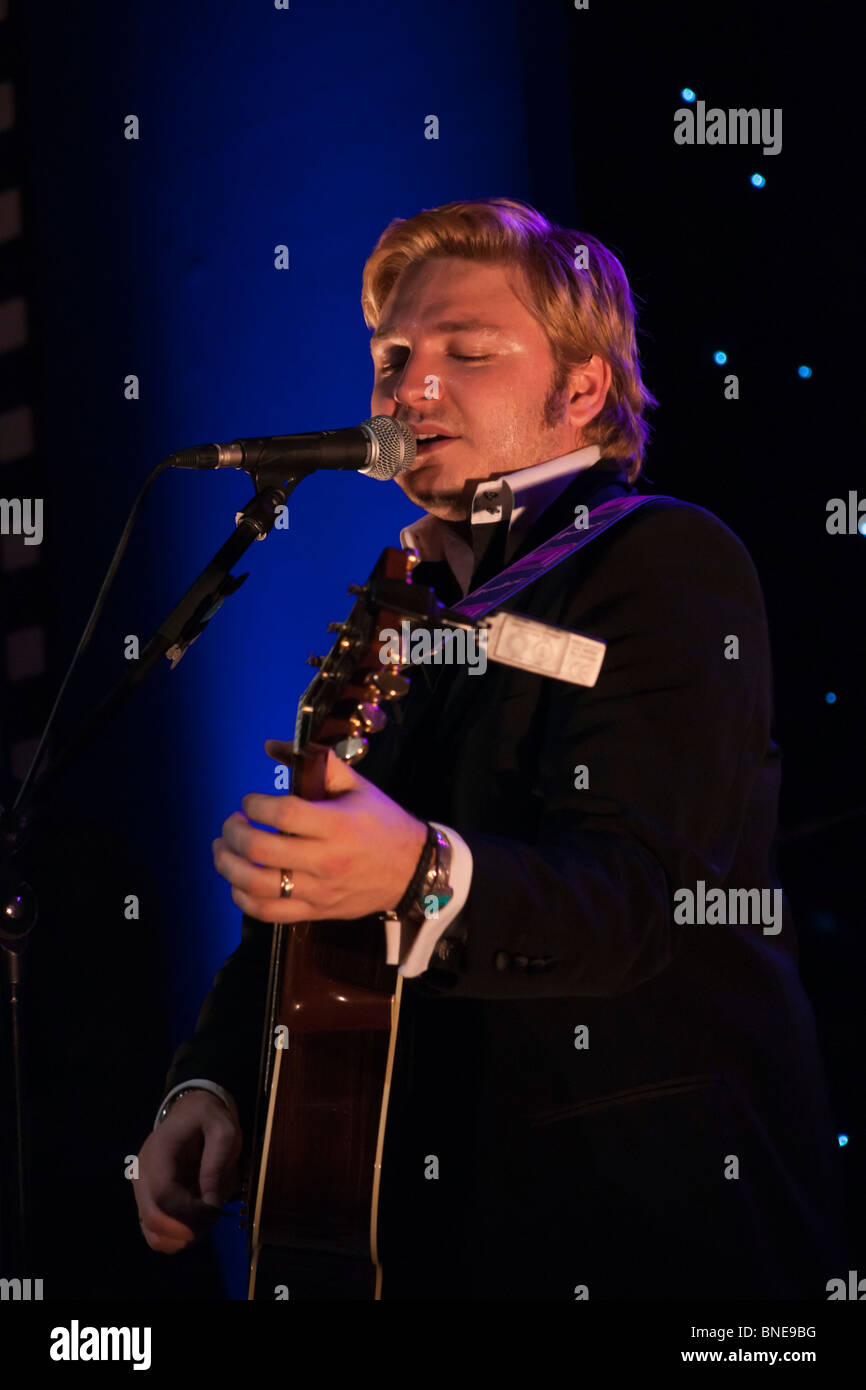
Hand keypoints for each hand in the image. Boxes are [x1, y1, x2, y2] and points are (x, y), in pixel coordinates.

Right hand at [133, 1090, 241, 1252]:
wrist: (191, 1113)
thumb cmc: (208, 1120)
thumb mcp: (224, 1131)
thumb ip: (216, 1165)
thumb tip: (210, 1204)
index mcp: (158, 1151)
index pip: (164, 1194)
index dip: (190, 1212)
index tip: (215, 1212)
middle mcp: (141, 1173)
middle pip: (153, 1218)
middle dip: (187, 1230)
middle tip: (212, 1222)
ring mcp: (140, 1189)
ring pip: (151, 1232)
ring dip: (181, 1237)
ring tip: (205, 1222)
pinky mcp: (146, 1201)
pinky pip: (154, 1232)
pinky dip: (175, 1237)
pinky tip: (194, 1223)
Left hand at [211, 739, 428, 922]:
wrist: (412, 870)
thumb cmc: (381, 822)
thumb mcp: (356, 785)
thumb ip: (316, 762)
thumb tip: (270, 746)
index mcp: (336, 824)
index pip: (281, 814)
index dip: (255, 804)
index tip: (250, 800)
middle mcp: (325, 860)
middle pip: (261, 849)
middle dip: (233, 832)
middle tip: (232, 822)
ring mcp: (318, 890)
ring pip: (257, 884)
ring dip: (228, 865)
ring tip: (223, 849)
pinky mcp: (315, 912)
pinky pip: (268, 912)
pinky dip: (242, 898)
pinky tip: (237, 881)